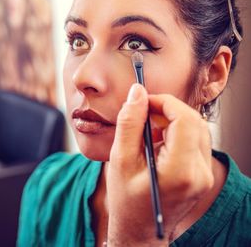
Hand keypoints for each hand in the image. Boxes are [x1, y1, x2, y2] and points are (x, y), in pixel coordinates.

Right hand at [106, 83, 213, 245]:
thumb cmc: (126, 201)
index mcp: (180, 170)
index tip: (144, 100)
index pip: (185, 119)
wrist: (139, 231)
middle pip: (194, 122)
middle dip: (168, 109)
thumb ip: (130, 123)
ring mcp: (204, 175)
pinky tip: (156, 141)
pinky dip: (176, 133)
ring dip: (172, 120)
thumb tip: (137, 93)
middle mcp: (199, 173)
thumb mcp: (120, 160)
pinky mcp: (202, 175)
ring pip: (196, 129)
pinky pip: (195, 142)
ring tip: (146, 129)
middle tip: (143, 111)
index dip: (165, 102)